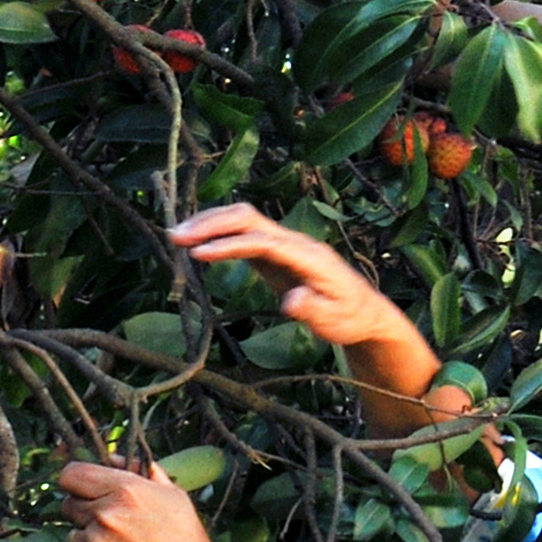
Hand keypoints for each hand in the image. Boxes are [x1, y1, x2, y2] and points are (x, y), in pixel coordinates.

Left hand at [59, 460, 232, 541]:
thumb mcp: (174, 497)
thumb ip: (144, 471)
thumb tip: (114, 457)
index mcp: (125, 491)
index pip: (71, 475)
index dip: (76, 481)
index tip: (84, 489)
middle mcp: (104, 515)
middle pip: (68, 504)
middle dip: (83, 510)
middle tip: (108, 523)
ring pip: (73, 534)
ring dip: (87, 539)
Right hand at [171, 203, 427, 370]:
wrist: (365, 310)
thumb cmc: (350, 318)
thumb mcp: (335, 322)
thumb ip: (313, 310)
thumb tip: (291, 301)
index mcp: (308, 256)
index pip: (263, 242)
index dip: (230, 245)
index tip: (198, 253)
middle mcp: (295, 241)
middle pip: (249, 218)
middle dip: (211, 223)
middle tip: (175, 236)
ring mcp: (285, 243)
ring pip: (244, 220)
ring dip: (210, 223)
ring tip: (176, 237)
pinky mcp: (276, 251)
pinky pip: (244, 234)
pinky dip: (219, 234)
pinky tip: (196, 244)